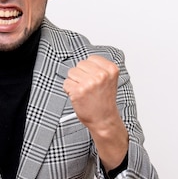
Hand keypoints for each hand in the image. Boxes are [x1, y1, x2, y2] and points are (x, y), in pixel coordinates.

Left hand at [63, 55, 127, 169]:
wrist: (104, 120)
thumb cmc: (105, 101)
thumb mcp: (109, 80)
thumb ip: (99, 68)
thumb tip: (83, 62)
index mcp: (111, 70)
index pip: (91, 59)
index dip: (89, 69)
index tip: (93, 78)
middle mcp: (101, 75)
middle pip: (80, 64)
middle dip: (81, 75)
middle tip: (88, 87)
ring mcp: (89, 83)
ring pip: (71, 73)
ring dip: (74, 82)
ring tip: (84, 92)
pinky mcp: (78, 91)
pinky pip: (66, 83)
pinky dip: (69, 90)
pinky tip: (79, 96)